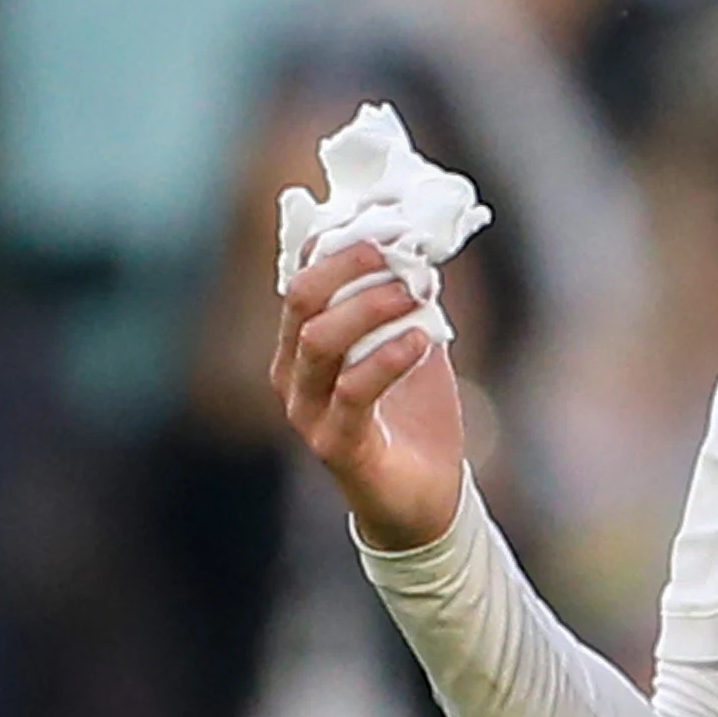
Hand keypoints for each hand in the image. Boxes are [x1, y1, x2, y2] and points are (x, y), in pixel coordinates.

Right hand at [272, 243, 467, 551]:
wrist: (424, 498)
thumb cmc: (412, 415)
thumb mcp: (412, 342)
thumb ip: (407, 299)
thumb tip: (421, 245)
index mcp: (302, 343)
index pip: (302, 276)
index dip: (336, 242)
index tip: (382, 219)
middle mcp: (293, 374)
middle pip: (301, 299)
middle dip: (347, 265)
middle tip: (394, 249)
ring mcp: (308, 411)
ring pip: (319, 340)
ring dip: (369, 306)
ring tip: (414, 291)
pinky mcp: (335, 445)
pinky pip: (352, 392)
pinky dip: (387, 358)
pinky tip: (420, 340)